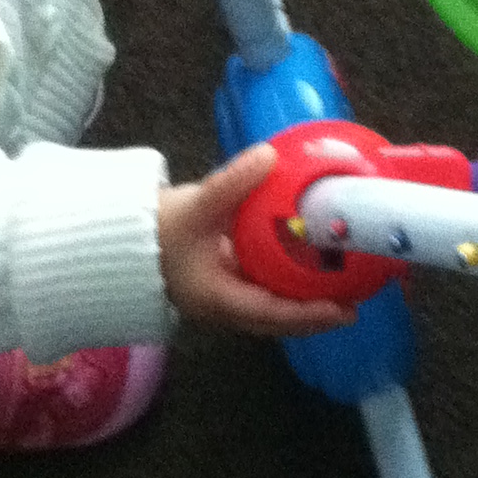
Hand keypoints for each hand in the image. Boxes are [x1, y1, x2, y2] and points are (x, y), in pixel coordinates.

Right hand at [158, 145, 356, 337]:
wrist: (125, 238)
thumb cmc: (157, 230)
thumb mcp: (196, 206)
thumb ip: (232, 181)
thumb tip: (269, 155)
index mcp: (216, 298)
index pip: (269, 314)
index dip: (306, 314)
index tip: (341, 312)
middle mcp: (223, 307)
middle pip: (276, 322)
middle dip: (313, 317)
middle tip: (353, 306)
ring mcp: (224, 298)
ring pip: (271, 310)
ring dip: (303, 305)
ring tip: (341, 291)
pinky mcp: (226, 284)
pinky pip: (264, 293)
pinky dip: (289, 287)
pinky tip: (310, 270)